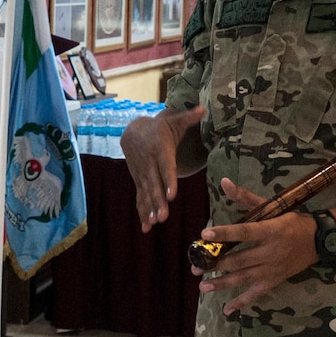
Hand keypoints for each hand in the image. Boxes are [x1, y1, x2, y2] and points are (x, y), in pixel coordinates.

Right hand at [121, 106, 203, 231]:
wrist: (132, 131)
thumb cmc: (160, 128)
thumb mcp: (173, 121)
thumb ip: (188, 118)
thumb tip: (203, 109)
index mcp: (160, 149)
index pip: (165, 166)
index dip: (168, 180)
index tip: (171, 195)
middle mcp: (149, 163)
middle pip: (154, 184)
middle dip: (157, 201)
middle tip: (163, 216)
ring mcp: (142, 173)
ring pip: (146, 193)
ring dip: (149, 209)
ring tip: (154, 223)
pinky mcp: (139, 180)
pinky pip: (139, 197)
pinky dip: (142, 211)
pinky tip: (145, 227)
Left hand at [192, 177, 317, 315]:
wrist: (318, 241)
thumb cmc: (290, 220)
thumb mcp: (271, 206)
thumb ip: (245, 197)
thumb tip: (224, 181)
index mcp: (270, 230)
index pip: (244, 232)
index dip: (224, 233)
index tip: (204, 234)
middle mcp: (271, 252)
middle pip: (240, 259)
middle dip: (216, 264)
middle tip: (196, 267)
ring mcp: (272, 269)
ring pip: (244, 278)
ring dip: (222, 284)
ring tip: (203, 286)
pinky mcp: (274, 281)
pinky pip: (256, 294)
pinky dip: (241, 303)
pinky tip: (227, 310)